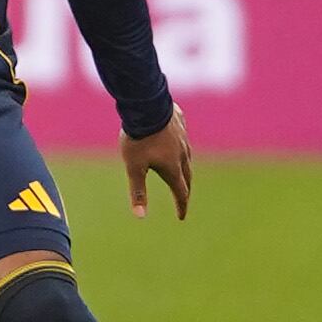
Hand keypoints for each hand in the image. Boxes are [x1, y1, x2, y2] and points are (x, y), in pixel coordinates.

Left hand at [122, 106, 192, 221]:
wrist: (146, 104)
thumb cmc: (138, 138)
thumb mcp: (134, 168)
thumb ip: (138, 191)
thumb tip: (140, 216)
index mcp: (173, 167)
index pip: (181, 192)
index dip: (181, 206)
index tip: (181, 216)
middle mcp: (182, 153)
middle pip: (187, 176)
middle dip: (185, 190)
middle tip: (183, 199)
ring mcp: (183, 137)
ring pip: (187, 156)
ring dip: (185, 168)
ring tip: (181, 172)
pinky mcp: (179, 122)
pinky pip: (183, 137)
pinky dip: (181, 146)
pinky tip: (177, 142)